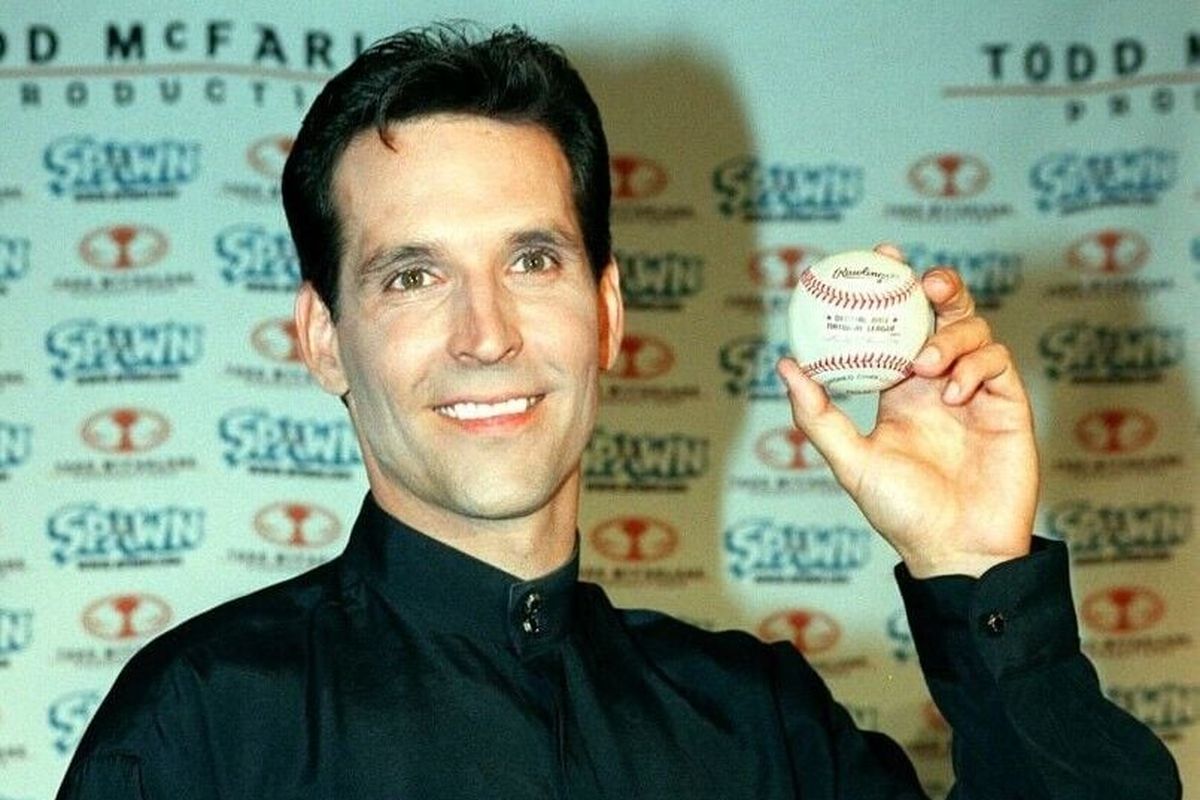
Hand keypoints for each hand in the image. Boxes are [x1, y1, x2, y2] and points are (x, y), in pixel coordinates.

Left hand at [776, 245, 1037, 577]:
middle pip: (944, 314)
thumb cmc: (902, 513)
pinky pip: (998, 363)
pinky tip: (954, 392)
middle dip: (937, 287)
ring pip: (974, 331)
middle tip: (921, 281)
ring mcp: (976, 392)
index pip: (896, 325)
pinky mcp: (1009, 406)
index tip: (880, 256)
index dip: (893, 286)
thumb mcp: (850, 462)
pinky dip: (976, 365)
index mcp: (898, 390)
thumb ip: (818, 416)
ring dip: (950, 336)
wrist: (957, 550)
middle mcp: (937, 383)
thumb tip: (787, 365)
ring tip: (926, 364)